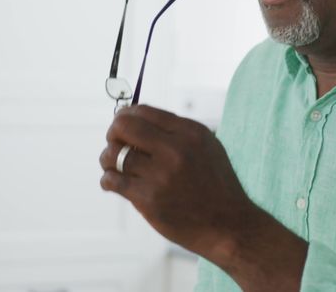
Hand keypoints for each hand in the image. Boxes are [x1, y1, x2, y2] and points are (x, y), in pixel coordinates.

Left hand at [99, 104, 250, 258]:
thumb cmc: (216, 186)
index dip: (126, 116)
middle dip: (113, 132)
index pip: (144, 110)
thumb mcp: (207, 147)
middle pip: (124, 127)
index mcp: (190, 132)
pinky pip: (112, 181)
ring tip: (112, 166)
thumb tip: (137, 119)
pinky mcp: (148, 199)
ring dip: (107, 159)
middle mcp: (175, 149)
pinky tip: (112, 182)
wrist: (228, 225)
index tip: (122, 125)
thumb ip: (176, 131)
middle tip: (114, 142)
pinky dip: (107, 180)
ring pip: (113, 155)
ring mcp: (160, 175)